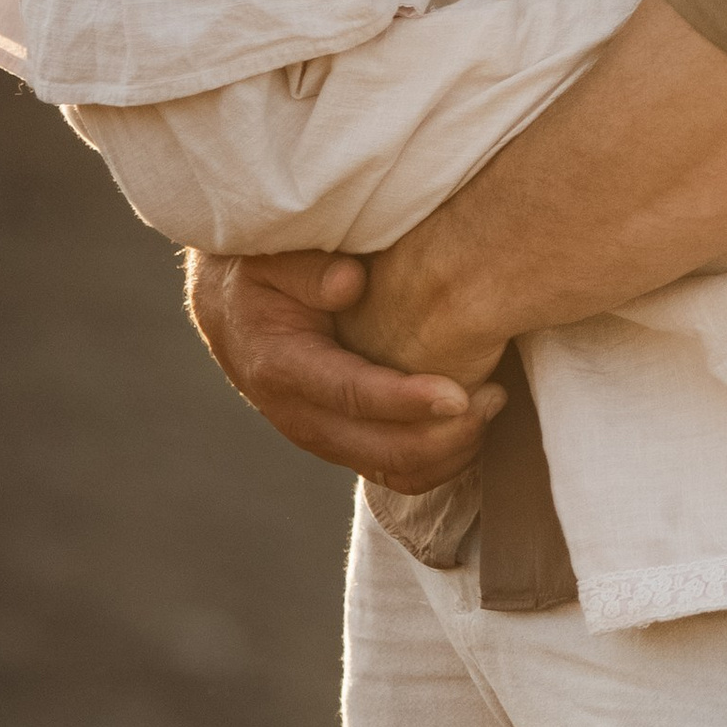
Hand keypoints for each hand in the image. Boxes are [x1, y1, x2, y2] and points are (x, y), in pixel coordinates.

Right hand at [184, 246, 502, 492]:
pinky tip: (475, 424)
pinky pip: (391, 470)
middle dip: (439, 436)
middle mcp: (298, 413)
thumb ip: (308, 267)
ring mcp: (320, 433)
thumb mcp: (272, 256)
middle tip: (495, 396)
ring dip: (445, 451)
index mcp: (280, 365)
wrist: (232, 304)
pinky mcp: (342, 438)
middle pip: (374, 449)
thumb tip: (349, 284)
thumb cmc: (262, 270)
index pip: (348, 394)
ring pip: (387, 469)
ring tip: (494, 403)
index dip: (403, 400)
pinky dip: (436, 461)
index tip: (457, 395)